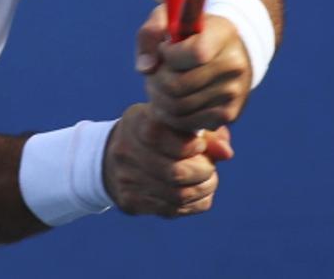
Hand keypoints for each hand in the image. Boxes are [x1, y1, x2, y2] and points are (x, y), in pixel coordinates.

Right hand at [103, 103, 233, 217]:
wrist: (107, 157)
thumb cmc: (154, 135)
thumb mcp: (174, 124)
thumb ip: (205, 134)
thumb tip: (227, 153)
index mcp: (137, 124)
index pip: (176, 143)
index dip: (197, 147)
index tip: (200, 144)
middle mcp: (126, 151)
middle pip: (178, 173)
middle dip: (204, 172)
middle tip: (209, 167)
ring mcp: (126, 179)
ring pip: (178, 196)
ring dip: (203, 190)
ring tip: (206, 180)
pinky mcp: (130, 201)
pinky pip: (173, 210)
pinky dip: (193, 203)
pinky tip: (194, 192)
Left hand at [136, 4, 252, 131]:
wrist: (224, 51)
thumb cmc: (188, 32)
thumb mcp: (168, 18)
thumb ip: (150, 34)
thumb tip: (145, 69)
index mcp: (224, 33)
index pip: (195, 53)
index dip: (169, 54)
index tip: (165, 48)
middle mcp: (235, 64)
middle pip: (178, 85)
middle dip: (155, 79)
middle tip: (155, 71)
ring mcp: (234, 91)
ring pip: (178, 106)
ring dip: (158, 97)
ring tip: (158, 84)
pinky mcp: (229, 114)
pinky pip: (187, 122)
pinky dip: (170, 114)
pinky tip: (169, 98)